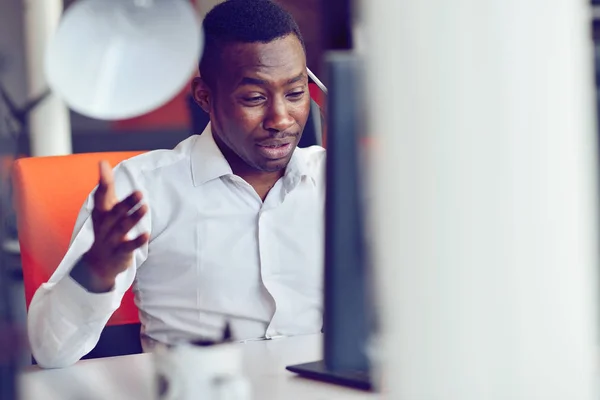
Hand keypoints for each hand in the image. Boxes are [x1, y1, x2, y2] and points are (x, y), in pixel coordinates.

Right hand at [73, 161, 148, 291]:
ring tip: (145, 207)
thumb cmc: (105, 228)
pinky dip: (137, 241)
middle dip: (126, 203)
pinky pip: (128, 247)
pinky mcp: (120, 253)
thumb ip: (107, 187)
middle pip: (114, 212)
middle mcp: (104, 225)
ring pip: (122, 228)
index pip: (101, 195)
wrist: (98, 264)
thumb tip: (103, 162)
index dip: (103, 182)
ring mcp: (111, 240)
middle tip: (139, 192)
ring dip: (133, 218)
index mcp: (100, 212)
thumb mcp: (104, 208)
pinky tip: (146, 234)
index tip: (103, 165)